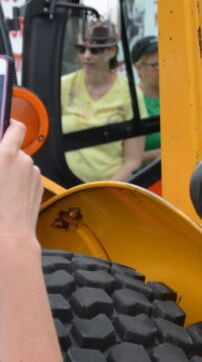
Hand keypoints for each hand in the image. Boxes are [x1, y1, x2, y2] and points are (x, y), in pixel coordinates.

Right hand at [0, 121, 42, 238]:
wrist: (8, 235)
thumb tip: (2, 153)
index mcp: (4, 154)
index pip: (15, 127)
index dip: (10, 125)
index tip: (4, 127)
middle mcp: (23, 160)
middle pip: (15, 149)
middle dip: (4, 155)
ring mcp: (34, 174)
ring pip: (21, 165)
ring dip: (11, 171)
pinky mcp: (39, 187)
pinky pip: (27, 178)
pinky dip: (18, 182)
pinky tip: (7, 198)